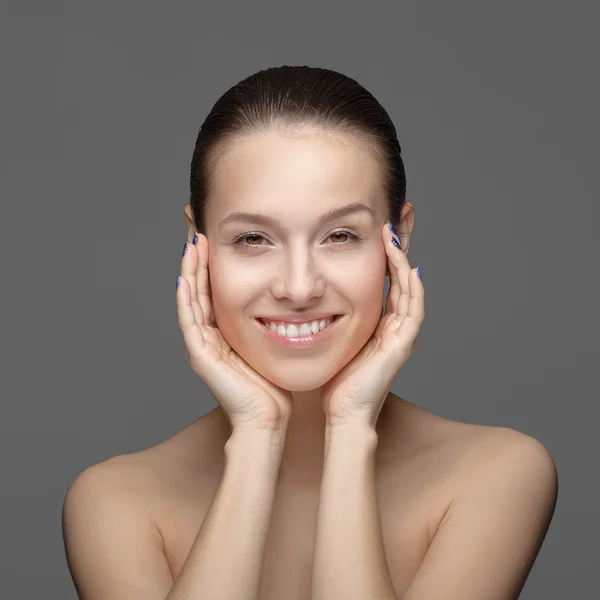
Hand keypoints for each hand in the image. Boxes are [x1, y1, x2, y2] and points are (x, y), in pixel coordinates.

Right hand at [176, 233, 292, 433]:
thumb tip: (296, 296)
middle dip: (198, 257)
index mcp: (223, 331)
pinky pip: (189, 321)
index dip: (212, 261)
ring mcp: (200, 345)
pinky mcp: (200, 356)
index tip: (215, 233)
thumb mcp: (274, 342)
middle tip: (197, 226)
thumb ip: (274, 320)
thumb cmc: (273, 385)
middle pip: (197, 288)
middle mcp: (207, 336)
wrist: (267, 420)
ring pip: (190, 299)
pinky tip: (185, 275)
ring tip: (192, 242)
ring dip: (190, 270)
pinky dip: (186, 298)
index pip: (213, 287)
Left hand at [321, 222, 424, 428]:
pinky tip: (408, 266)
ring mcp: (402, 334)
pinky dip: (412, 288)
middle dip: (399, 247)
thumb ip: (328, 319)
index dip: (384, 253)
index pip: (386, 279)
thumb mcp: (332, 340)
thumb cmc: (336, 381)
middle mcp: (394, 325)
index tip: (376, 227)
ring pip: (410, 288)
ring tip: (395, 232)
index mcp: (380, 323)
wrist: (344, 414)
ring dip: (403, 259)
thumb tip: (304, 299)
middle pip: (402, 277)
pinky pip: (413, 310)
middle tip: (396, 217)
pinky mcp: (402, 345)